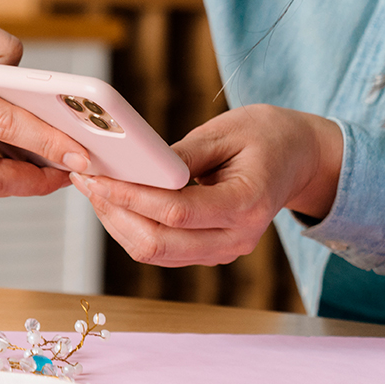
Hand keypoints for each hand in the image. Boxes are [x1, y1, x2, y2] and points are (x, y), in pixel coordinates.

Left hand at [72, 104, 341, 265]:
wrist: (298, 159)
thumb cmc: (266, 136)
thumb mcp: (227, 131)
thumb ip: (182, 154)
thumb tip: (135, 167)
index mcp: (247, 204)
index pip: (177, 212)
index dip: (132, 196)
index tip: (99, 175)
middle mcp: (237, 238)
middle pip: (160, 243)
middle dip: (115, 212)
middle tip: (86, 179)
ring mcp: (223, 251)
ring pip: (155, 252)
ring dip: (117, 223)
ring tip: (92, 186)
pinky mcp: (209, 251)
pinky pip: (162, 250)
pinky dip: (131, 228)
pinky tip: (113, 200)